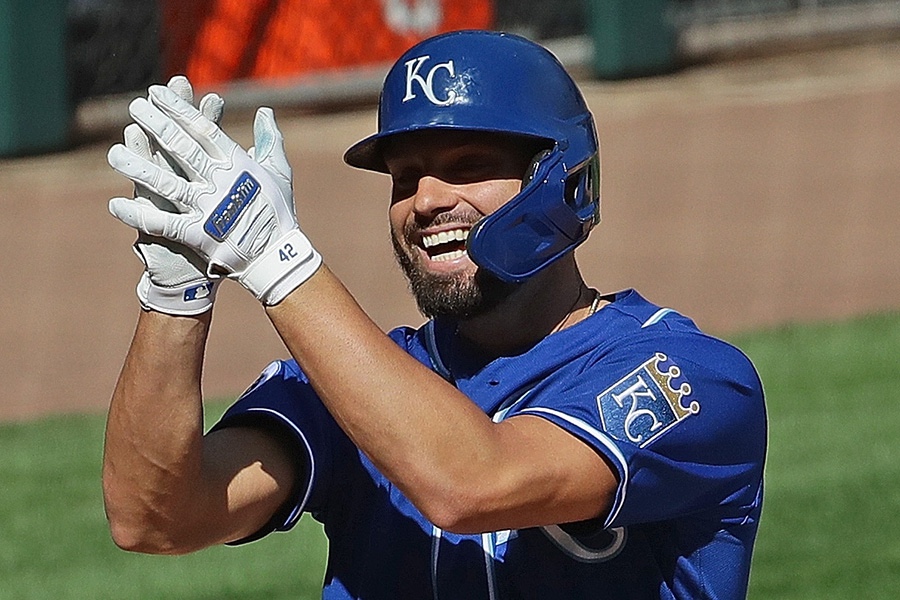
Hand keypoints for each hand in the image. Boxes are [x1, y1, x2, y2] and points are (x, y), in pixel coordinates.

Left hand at [107, 84, 320, 305]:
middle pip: (182, 149)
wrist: (277, 257)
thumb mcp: (279, 172)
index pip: (204, 130)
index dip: (179, 109)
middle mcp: (220, 183)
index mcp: (238, 165)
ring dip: (138, 168)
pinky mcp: (197, 235)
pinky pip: (162, 223)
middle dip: (156, 125)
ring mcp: (207, 209)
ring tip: (114, 153)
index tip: (157, 93)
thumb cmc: (278, 212)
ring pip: (166, 183)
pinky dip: (138, 215)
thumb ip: (270, 139)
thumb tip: (265, 111)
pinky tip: (116, 205)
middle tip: (135, 106)